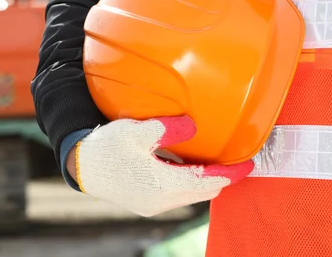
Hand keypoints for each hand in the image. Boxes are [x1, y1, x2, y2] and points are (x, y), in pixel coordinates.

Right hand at [68, 116, 252, 216]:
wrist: (82, 166)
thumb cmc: (107, 148)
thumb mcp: (137, 131)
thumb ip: (167, 128)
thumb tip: (193, 127)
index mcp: (163, 184)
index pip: (208, 181)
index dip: (231, 173)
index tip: (249, 164)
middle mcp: (161, 200)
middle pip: (203, 192)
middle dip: (222, 178)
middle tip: (235, 162)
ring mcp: (153, 204)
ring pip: (190, 194)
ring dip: (205, 180)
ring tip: (215, 163)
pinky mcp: (146, 201)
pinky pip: (177, 194)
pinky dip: (190, 182)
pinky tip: (188, 166)